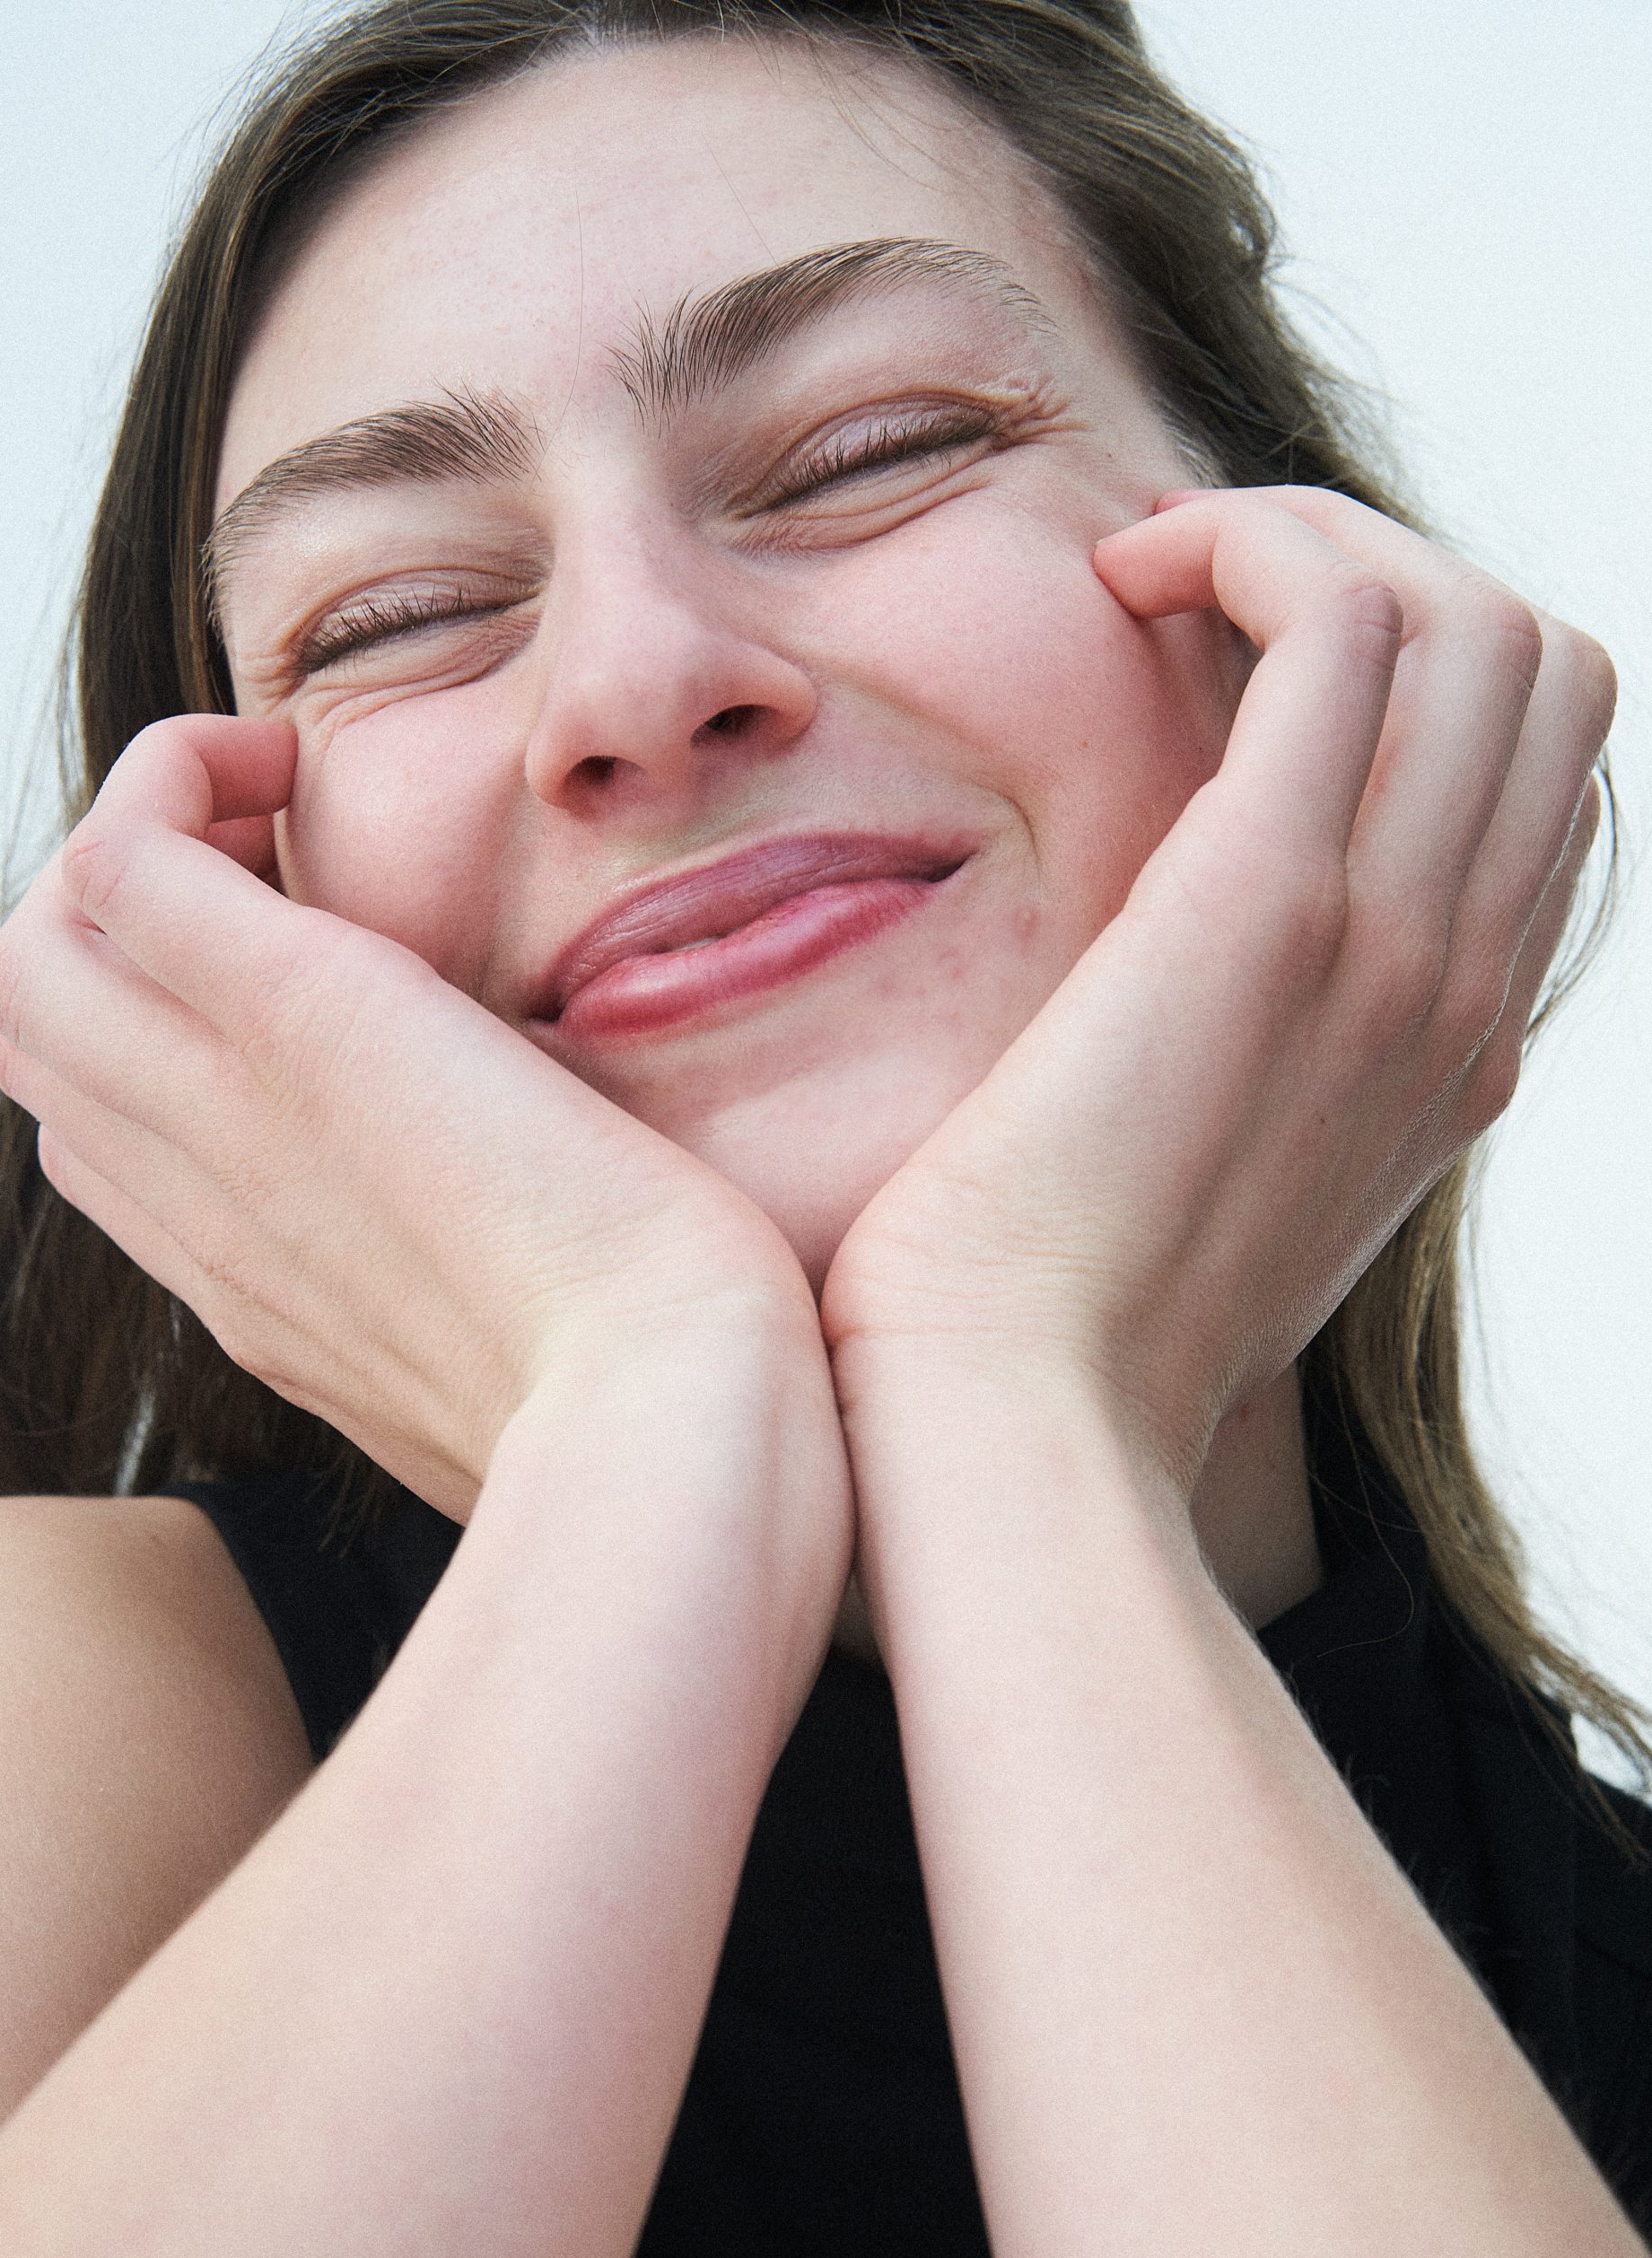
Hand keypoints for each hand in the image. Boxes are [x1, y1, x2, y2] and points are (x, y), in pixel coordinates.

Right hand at [0, 715, 819, 1522]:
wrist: (670, 1415)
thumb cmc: (646, 1398)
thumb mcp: (518, 1372)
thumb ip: (467, 1304)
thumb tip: (520, 1273)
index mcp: (261, 1293)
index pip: (105, 1143)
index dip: (150, 1032)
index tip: (279, 971)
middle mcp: (207, 1212)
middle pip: (38, 1037)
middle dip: (110, 925)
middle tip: (266, 865)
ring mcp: (224, 1111)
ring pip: (37, 954)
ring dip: (131, 842)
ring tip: (270, 809)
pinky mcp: (294, 1017)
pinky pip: (125, 856)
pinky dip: (173, 778)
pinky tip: (286, 768)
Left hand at [819, 486, 1613, 1488]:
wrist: (1019, 1417)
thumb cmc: (1055, 1319)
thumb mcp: (1210, 1199)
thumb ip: (1263, 1085)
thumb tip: (1218, 994)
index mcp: (1456, 1046)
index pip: (1539, 784)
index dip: (1420, 682)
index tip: (1244, 674)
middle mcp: (1462, 981)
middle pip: (1541, 671)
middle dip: (1386, 572)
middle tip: (1203, 601)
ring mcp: (1392, 938)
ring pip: (1471, 616)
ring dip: (1310, 536)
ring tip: (1159, 576)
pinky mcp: (1268, 900)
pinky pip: (1345, 618)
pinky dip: (1249, 544)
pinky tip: (1121, 581)